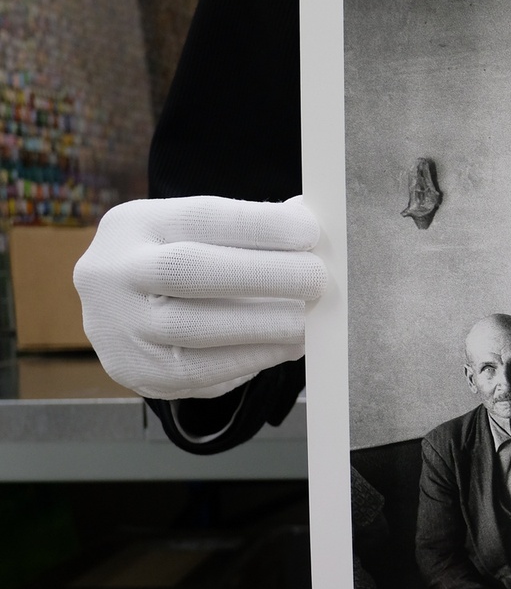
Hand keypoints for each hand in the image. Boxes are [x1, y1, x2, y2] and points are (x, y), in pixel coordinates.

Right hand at [73, 196, 327, 399]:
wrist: (115, 317)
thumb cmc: (175, 263)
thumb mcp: (193, 233)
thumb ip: (246, 227)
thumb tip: (307, 216)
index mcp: (135, 224)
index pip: (202, 217)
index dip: (262, 225)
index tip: (310, 233)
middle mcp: (116, 272)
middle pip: (194, 270)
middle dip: (267, 274)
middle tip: (317, 279)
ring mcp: (121, 326)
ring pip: (198, 326)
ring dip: (267, 323)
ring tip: (309, 319)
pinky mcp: (140, 371)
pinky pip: (204, 369)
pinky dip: (256, 356)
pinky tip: (289, 345)